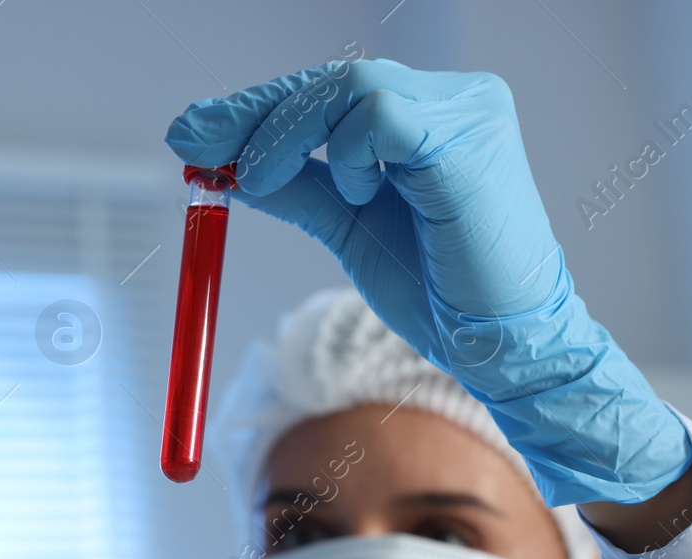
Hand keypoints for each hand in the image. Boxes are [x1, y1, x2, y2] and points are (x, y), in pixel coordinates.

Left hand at [166, 60, 691, 506]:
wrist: (498, 345)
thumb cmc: (440, 294)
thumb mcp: (349, 228)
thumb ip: (298, 189)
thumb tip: (226, 165)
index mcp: (429, 119)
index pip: (332, 93)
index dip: (259, 110)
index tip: (192, 134)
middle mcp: (454, 101)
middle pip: (334, 79)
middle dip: (253, 114)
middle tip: (193, 147)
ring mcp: (467, 111)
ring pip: (350, 86)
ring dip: (290, 136)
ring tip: (269, 182)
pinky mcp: (468, 135)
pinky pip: (377, 113)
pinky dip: (345, 153)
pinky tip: (357, 193)